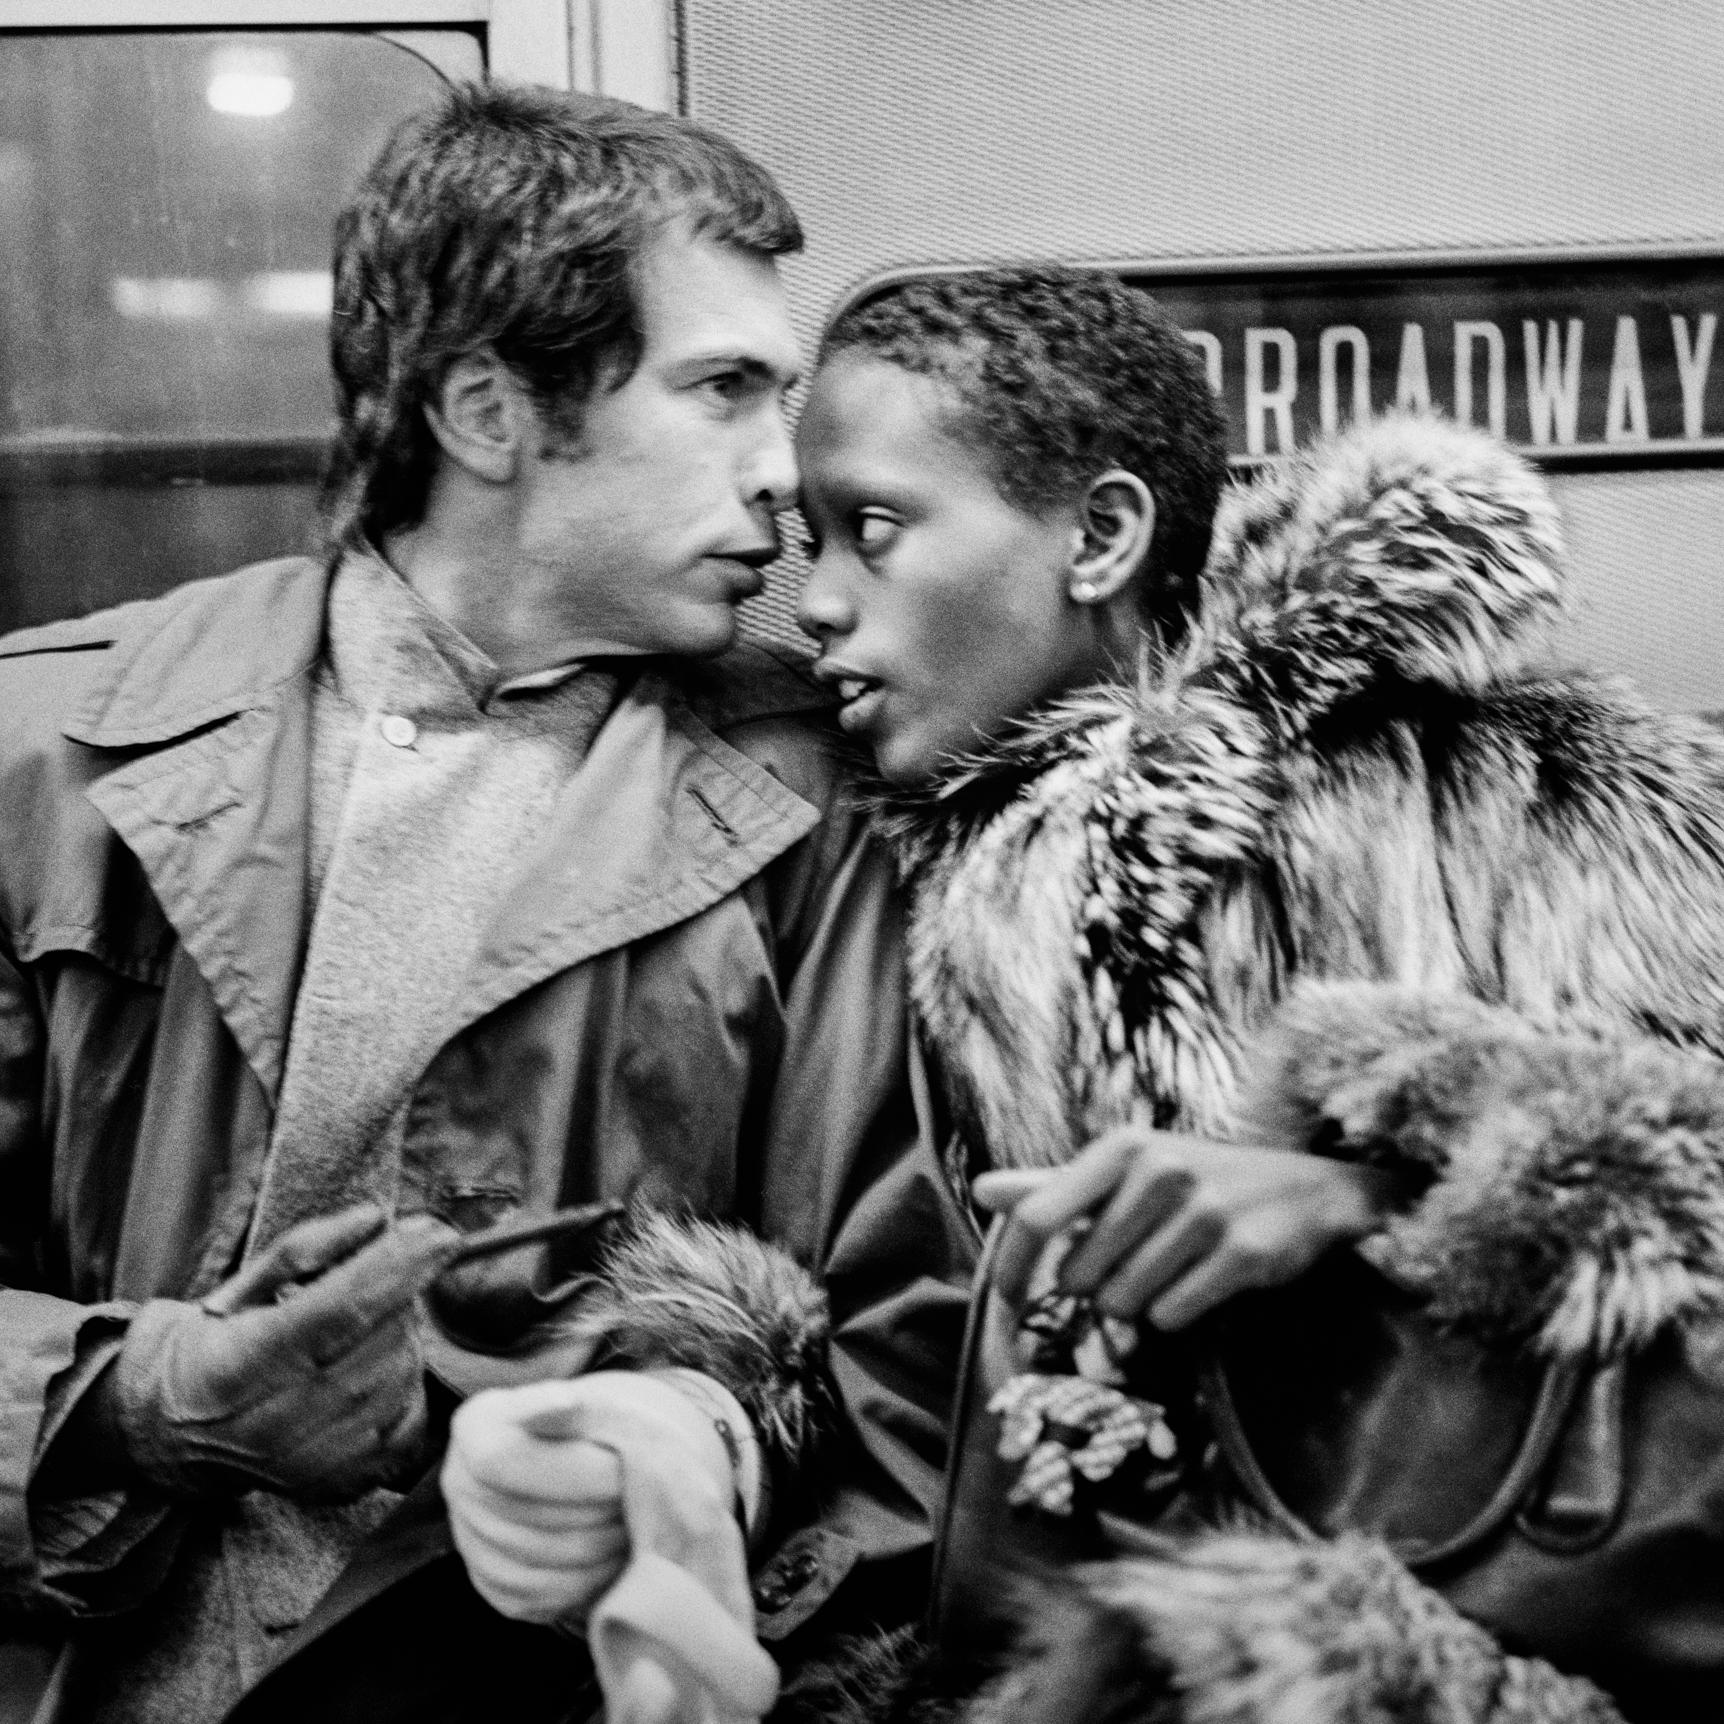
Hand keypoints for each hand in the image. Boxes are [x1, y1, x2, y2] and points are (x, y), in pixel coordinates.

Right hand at [105, 1204, 458, 1499]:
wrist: (169, 1431)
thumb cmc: (212, 1343)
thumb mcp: (243, 1283)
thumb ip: (309, 1246)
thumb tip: (378, 1219)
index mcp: (244, 1362)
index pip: (340, 1309)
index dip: (398, 1268)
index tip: (442, 1234)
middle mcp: (278, 1421)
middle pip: (381, 1341)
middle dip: (395, 1298)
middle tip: (370, 1286)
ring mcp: (311, 1462)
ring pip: (402, 1377)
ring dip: (399, 1340)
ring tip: (357, 1333)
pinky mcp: (337, 1484)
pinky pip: (409, 1421)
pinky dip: (404, 1386)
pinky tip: (369, 1373)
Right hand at [442, 1372, 742, 1631]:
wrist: (590, 1460)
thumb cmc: (596, 1424)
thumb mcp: (593, 1400)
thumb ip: (581, 1405)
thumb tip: (566, 1404)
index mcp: (476, 1426)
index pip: (503, 1461)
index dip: (569, 1471)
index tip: (623, 1469)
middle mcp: (458, 1482)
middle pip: (524, 1517)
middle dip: (593, 1512)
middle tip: (638, 1501)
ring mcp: (468, 1537)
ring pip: (532, 1563)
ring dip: (594, 1551)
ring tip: (631, 1527)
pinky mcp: (491, 1583)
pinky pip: (535, 1597)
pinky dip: (582, 1584)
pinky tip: (611, 1558)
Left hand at [973, 1126, 1396, 1328]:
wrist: (1309, 1189)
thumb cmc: (1200, 1181)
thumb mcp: (1127, 1171)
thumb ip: (1055, 1186)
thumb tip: (982, 1191)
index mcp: (1123, 1147)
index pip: (1039, 1215)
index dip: (1011, 1266)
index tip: (1005, 1302)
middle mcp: (1161, 1171)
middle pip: (1081, 1274)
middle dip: (1096, 1288)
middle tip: (1132, 1269)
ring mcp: (1205, 1211)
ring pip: (1125, 1301)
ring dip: (1137, 1303)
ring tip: (1169, 1272)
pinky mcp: (1243, 1253)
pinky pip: (1173, 1315)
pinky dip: (1176, 1313)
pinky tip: (1200, 1285)